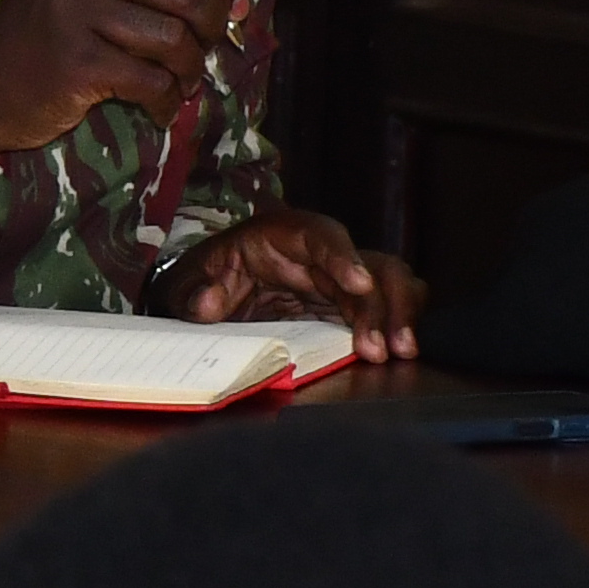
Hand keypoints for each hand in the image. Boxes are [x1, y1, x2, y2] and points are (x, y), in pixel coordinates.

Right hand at [0, 0, 241, 197]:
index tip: (231, 4)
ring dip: (189, 70)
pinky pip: (152, 82)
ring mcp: (76, 13)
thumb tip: (231, 0)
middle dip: (212, 27)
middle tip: (205, 51)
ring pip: (173, 40)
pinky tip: (160, 110)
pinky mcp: (78, 63)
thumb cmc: (37, 40)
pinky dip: (167, 102)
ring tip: (180, 85)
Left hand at [177, 208, 425, 359]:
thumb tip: (207, 302)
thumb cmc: (208, 274)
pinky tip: (399, 353)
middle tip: (383, 347)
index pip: (322, 236)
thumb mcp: (188, 280)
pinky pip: (387, 308)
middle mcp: (323, 253)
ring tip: (400, 353)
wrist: (214, 287)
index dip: (344, 257)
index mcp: (284, 234)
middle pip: (370, 266)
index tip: (359, 284)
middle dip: (382, 305)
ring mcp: (341, 280)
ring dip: (399, 317)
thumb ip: (193, 291)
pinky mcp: (348, 306)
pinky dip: (397, 326)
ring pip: (389, 286)